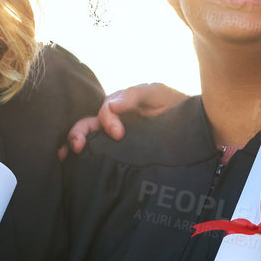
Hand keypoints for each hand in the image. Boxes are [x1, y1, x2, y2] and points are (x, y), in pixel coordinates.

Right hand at [59, 83, 186, 157]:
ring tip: (65, 157)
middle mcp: (114, 120)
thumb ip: (134, 95)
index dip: (107, 120)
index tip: (118, 134)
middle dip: (78, 134)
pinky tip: (73, 167)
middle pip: (88, 125)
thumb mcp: (156, 93)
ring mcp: (116, 137)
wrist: (196, 127)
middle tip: (77, 148)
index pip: (104, 111)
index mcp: (121, 105)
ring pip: (89, 139)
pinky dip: (84, 159)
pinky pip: (100, 154)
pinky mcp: (122, 153)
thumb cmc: (175, 105)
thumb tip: (111, 105)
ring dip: (74, 145)